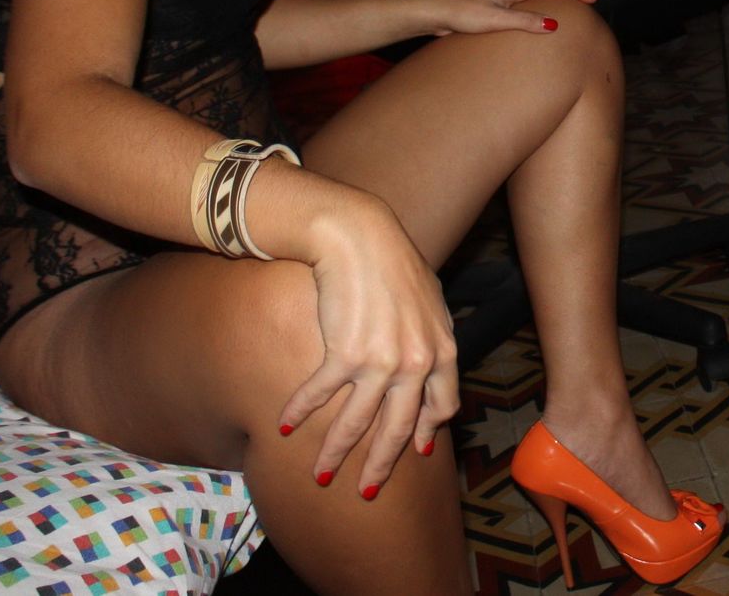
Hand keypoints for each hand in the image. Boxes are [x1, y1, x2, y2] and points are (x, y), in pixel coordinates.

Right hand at [276, 203, 459, 494]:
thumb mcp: (428, 302)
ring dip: (335, 454)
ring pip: (357, 424)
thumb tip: (430, 364)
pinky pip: (321, 397)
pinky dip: (300, 413)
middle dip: (380, 465)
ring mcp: (382, 362)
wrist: (359, 236)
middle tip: (365, 491)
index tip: (417, 450)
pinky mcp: (346, 354)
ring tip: (319, 475)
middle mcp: (417, 363)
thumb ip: (432, 337)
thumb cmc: (392, 262)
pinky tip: (285, 426)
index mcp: (443, 350)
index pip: (442, 406)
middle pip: (400, 429)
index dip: (427, 432)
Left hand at [423, 0, 595, 36]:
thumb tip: (554, 25)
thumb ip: (525, 22)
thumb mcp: (496, 20)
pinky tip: (534, 17)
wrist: (435, 12)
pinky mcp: (492, 3)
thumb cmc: (462, 13)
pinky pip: (523, 0)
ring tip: (566, 7)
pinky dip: (538, 3)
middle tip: (584, 0)